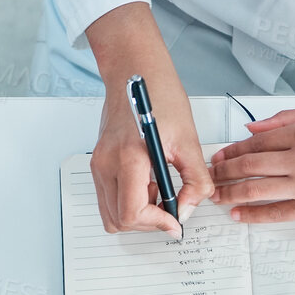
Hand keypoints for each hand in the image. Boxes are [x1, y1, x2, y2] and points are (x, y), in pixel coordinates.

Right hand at [86, 3, 214, 237]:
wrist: (135, 72)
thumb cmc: (160, 96)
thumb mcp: (189, 141)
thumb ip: (195, 182)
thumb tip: (188, 209)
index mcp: (128, 158)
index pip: (132, 213)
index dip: (157, 223)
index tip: (175, 220)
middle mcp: (106, 164)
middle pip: (119, 220)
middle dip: (148, 222)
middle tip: (171, 207)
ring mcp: (99, 165)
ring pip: (111, 214)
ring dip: (138, 213)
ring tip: (160, 191)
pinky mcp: (99, 163)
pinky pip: (109, 198)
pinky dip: (129, 201)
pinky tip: (149, 183)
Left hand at [209, 104, 294, 223]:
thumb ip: (289, 118)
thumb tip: (253, 129)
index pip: (256, 140)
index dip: (232, 150)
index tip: (219, 155)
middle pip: (250, 166)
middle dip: (223, 172)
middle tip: (208, 176)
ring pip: (256, 190)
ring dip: (230, 194)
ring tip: (216, 197)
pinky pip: (276, 214)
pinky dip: (253, 215)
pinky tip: (239, 215)